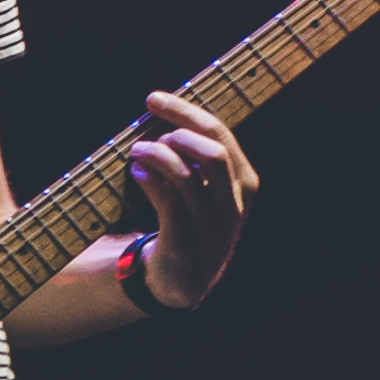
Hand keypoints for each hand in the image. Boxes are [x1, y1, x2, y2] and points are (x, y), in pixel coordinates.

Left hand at [128, 90, 257, 310]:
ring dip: (156, 156)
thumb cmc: (190, 219)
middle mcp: (234, 205)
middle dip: (177, 130)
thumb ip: (194, 153)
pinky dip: (150, 182)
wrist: (183, 281)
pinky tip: (137, 172)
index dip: (185, 111)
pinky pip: (169, 206)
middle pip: (213, 153)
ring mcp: (212, 228)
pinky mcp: (186, 245)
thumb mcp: (205, 187)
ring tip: (137, 151)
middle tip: (150, 130)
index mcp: (243, 183)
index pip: (219, 134)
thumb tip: (163, 108)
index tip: (153, 98)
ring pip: (188, 178)